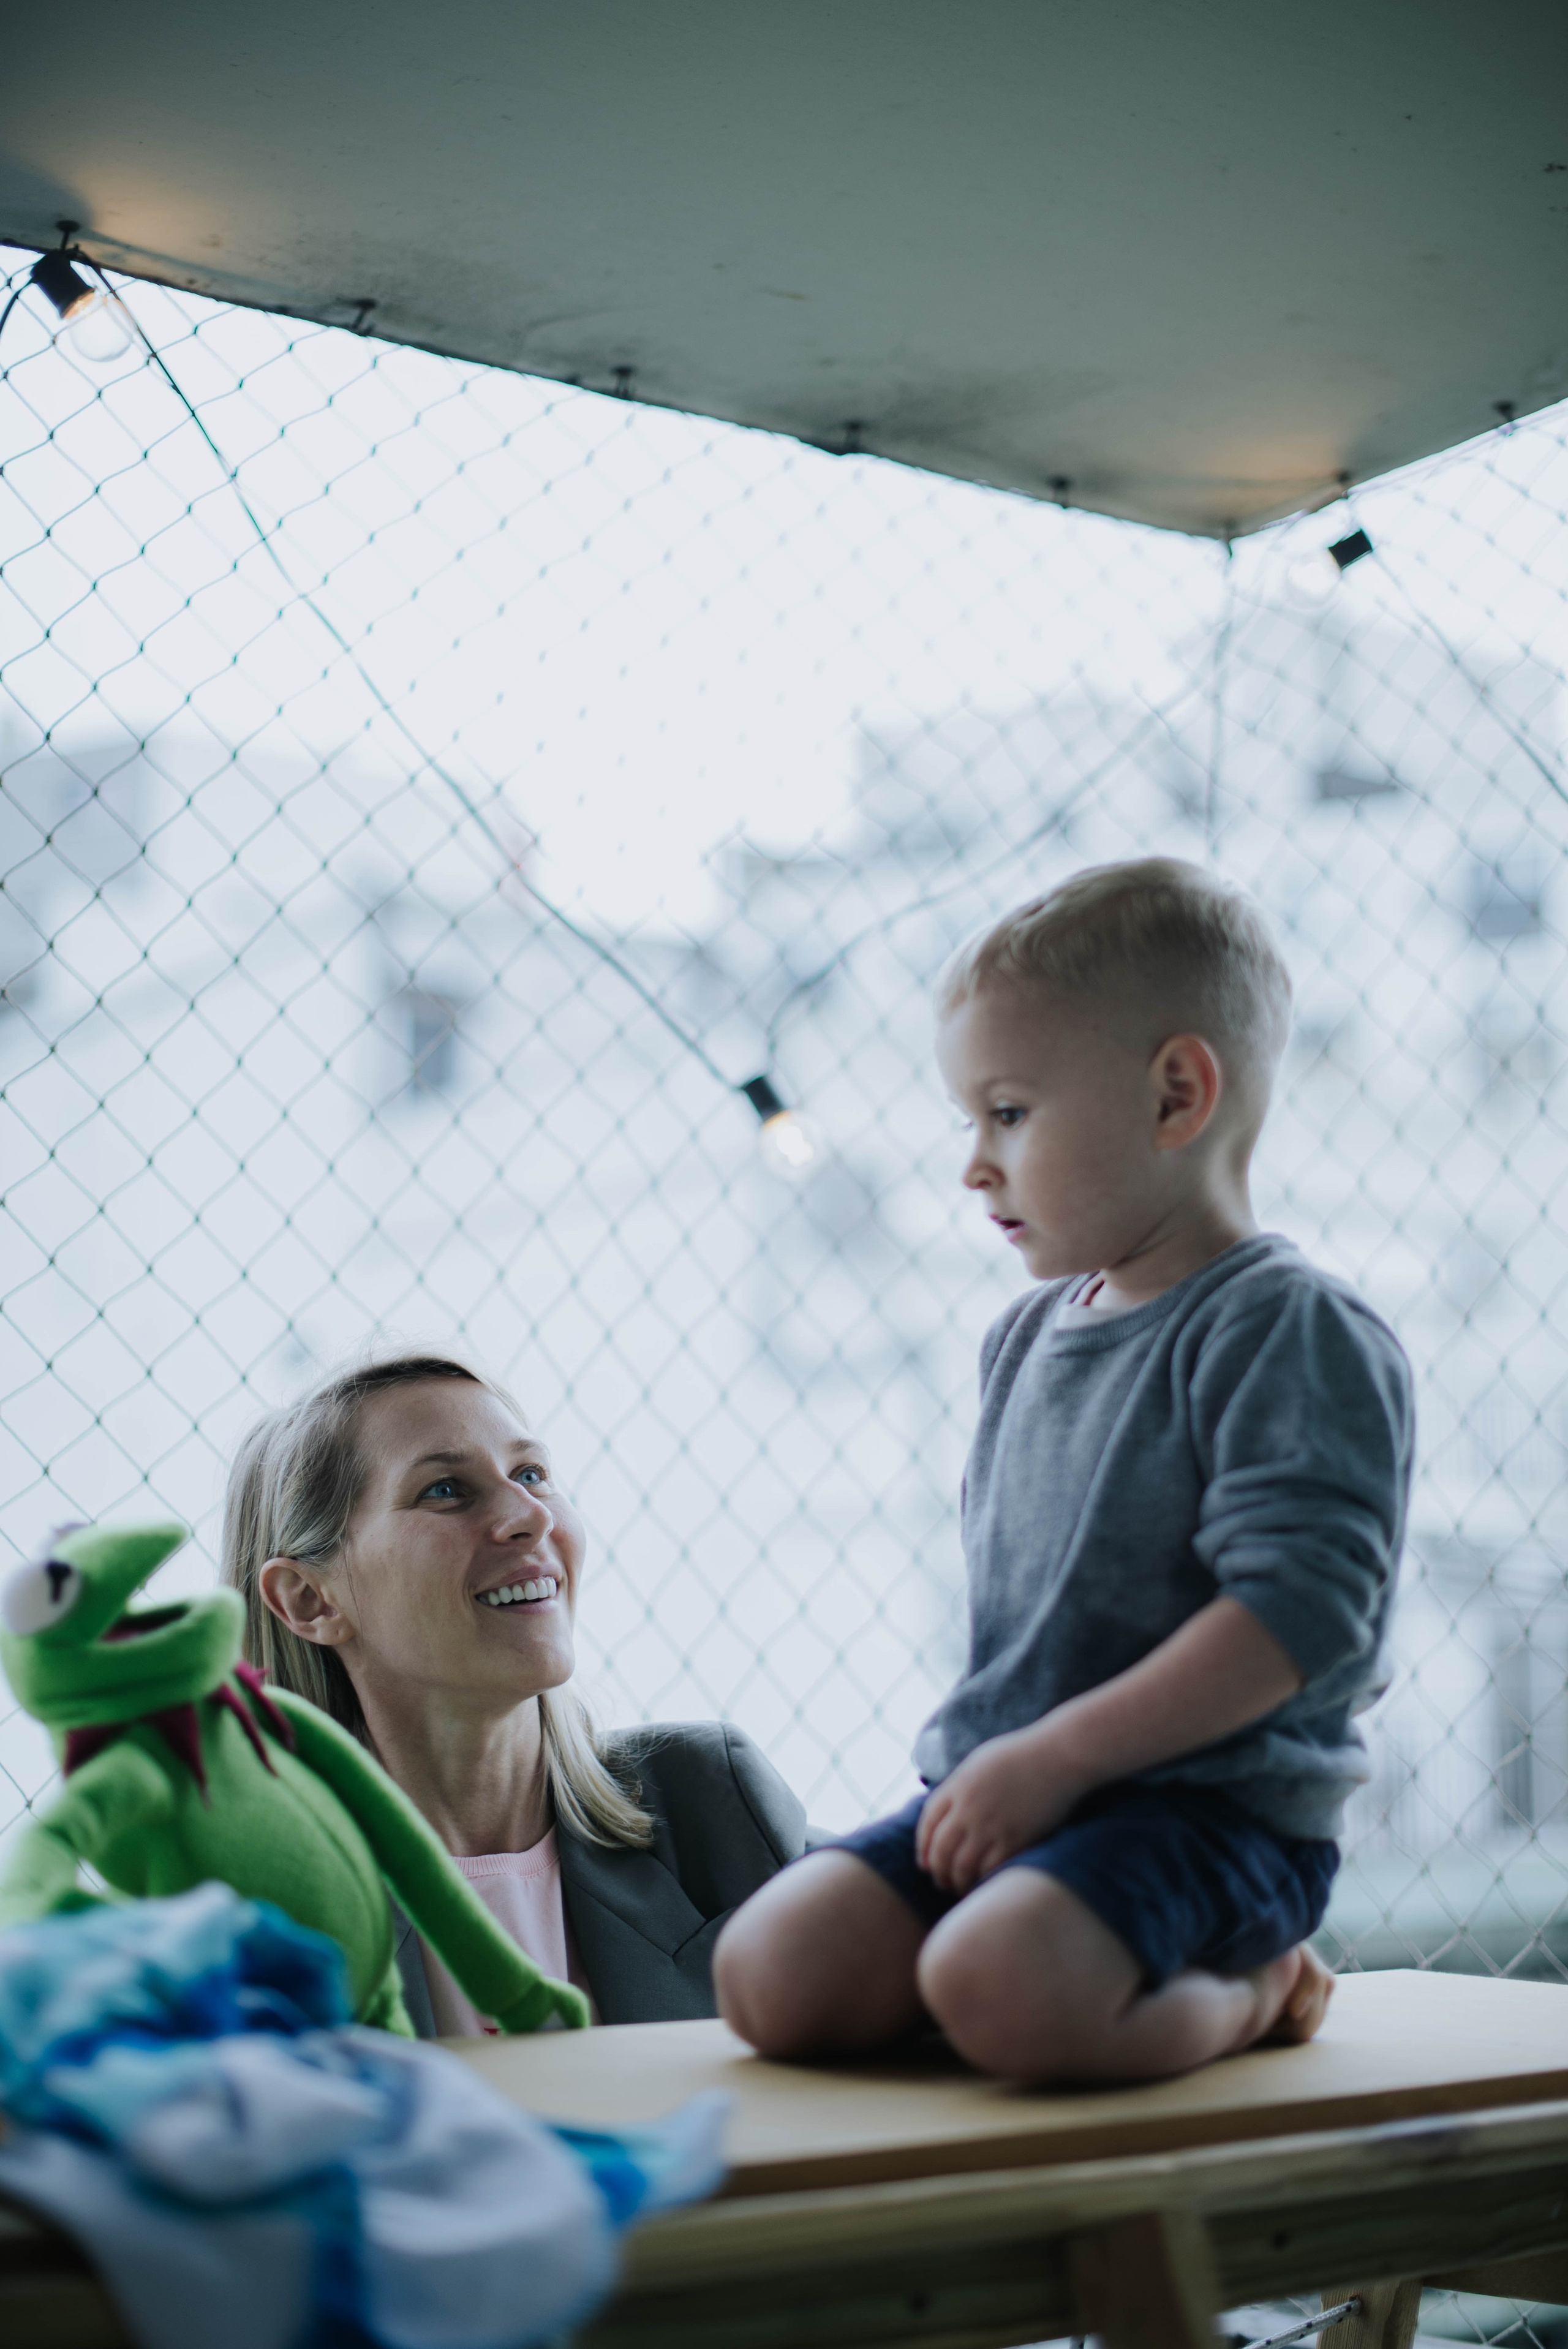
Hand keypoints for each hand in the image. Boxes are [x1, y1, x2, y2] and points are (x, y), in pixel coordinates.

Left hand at [915, 1725, 1090, 1894]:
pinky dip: (982, 1881)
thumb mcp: (980, 1762)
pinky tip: (983, 1885)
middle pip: (940, 1849)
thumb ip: (961, 1787)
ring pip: (961, 1865)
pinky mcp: (1015, 1839)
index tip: (924, 1861)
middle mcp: (969, 1808)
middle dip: (937, 1870)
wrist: (1058, 1756)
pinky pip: (990, 1870)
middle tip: (941, 1881)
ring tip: (959, 1888)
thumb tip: (949, 1811)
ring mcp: (991, 1825)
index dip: (922, 1846)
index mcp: (958, 1785)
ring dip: (957, 1881)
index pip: (928, 1823)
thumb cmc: (1022, 1755)